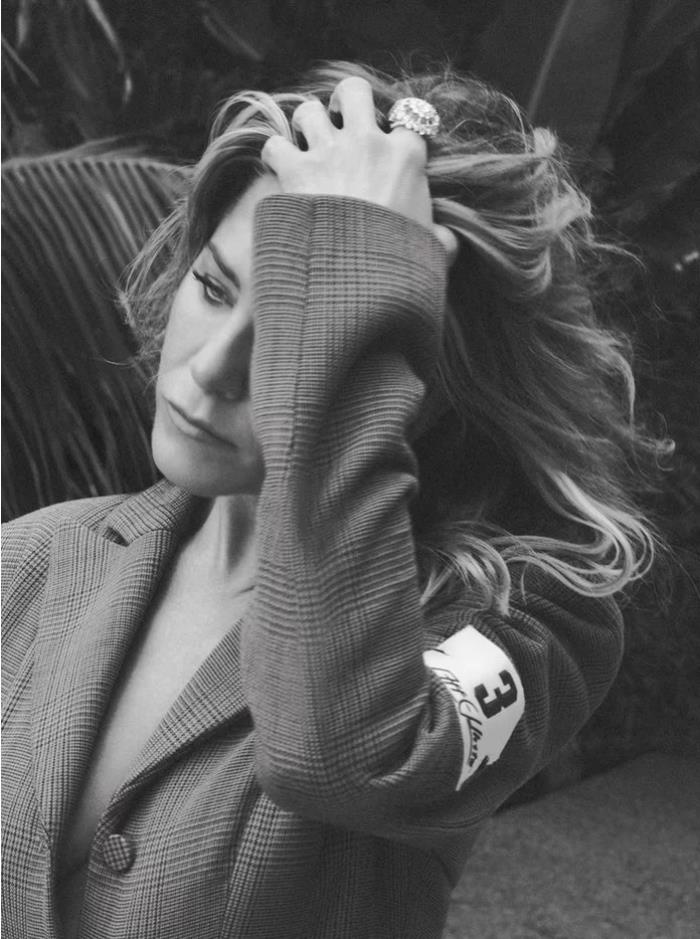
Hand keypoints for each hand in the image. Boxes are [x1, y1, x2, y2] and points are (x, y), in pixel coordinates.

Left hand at [261, 76, 457, 259]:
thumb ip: (441, 239)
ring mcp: (329, 153)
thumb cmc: (400, 264)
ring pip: (309, 110)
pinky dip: (274, 154)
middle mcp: (368, 143)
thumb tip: (448, 242)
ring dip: (306, 125)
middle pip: (354, 89)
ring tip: (308, 145)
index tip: (389, 142)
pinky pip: (275, 144)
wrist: (360, 280)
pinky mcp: (296, 171)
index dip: (397, 126)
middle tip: (340, 121)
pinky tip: (280, 168)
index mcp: (406, 156)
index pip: (410, 117)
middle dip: (344, 100)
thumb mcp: (432, 250)